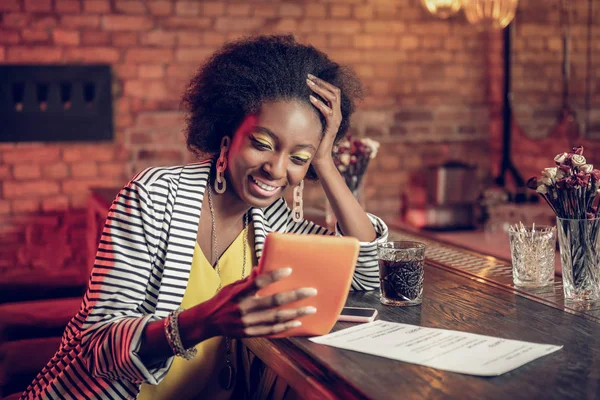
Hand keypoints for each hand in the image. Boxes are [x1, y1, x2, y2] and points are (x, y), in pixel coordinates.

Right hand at [201, 267, 316, 336]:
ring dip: (296, 313)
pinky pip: (271, 331)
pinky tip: (297, 322)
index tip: (289, 270)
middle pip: (273, 301)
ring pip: (276, 318)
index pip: (258, 283)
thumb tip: (262, 267)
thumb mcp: (232, 286)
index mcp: (239, 294)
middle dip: (295, 296)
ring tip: (311, 309)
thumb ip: (249, 280)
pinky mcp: (250, 334)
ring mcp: (248, 323)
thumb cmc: (222, 300)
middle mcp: (244, 309)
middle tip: (311, 291)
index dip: (274, 276)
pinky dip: (285, 327)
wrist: (208, 322)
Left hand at [307, 74, 341, 168]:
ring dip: (320, 89)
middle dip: (321, 82)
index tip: (310, 76)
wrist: (319, 157)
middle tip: (308, 77)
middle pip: (335, 91)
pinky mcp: (332, 127)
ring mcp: (336, 120)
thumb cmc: (313, 140)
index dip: (323, 82)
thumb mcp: (312, 121)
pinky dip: (319, 104)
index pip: (333, 91)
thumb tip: (298, 99)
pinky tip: (310, 98)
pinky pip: (328, 112)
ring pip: (333, 98)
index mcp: (334, 111)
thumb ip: (310, 111)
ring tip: (308, 84)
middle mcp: (338, 114)